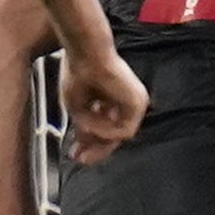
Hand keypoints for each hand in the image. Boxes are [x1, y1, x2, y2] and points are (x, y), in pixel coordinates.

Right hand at [63, 44, 148, 162]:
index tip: (76, 153)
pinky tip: (92, 125)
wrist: (84, 54)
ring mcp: (135, 103)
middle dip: (98, 149)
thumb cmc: (78, 72)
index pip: (109, 128)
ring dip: (98, 135)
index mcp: (115, 99)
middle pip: (117, 134)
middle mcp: (128, 102)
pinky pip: (125, 130)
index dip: (92, 143)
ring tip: (82, 128)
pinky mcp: (138, 103)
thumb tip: (83, 144)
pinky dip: (106, 131)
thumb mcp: (77, 107)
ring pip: (119, 134)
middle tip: (81, 159)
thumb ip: (85, 127)